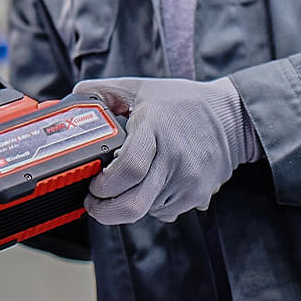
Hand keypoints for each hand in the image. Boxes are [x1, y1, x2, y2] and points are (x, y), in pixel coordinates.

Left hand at [73, 76, 260, 223]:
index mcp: (155, 128)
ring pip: (146, 210)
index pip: (128, 168)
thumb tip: (69, 101)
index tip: (92, 184)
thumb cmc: (180, 102)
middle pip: (134, 204)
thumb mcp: (139, 88)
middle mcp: (173, 158)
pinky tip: (152, 183)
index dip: (104, 185)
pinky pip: (164, 213)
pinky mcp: (198, 195)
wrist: (231, 118)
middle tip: (93, 203)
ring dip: (129, 204)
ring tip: (127, 185)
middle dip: (106, 212)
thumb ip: (102, 92)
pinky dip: (151, 205)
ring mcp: (188, 180)